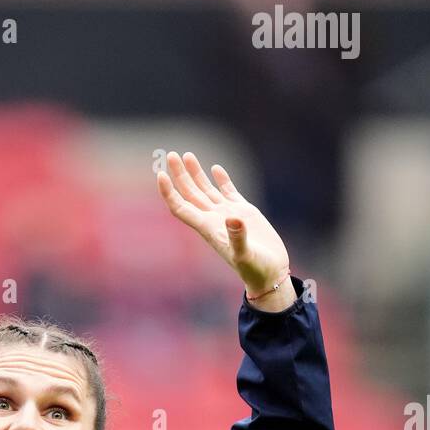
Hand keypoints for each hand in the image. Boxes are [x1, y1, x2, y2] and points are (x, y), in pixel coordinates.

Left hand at [157, 152, 290, 299]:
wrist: (270, 274)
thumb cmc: (255, 270)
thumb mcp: (247, 256)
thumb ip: (238, 238)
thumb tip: (232, 218)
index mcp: (208, 229)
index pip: (181, 207)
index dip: (169, 193)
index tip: (160, 176)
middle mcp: (214, 220)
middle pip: (190, 194)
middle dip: (179, 175)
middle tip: (170, 155)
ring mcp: (228, 215)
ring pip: (206, 190)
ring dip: (195, 173)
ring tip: (186, 155)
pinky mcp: (244, 212)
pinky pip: (228, 191)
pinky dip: (222, 179)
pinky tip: (215, 168)